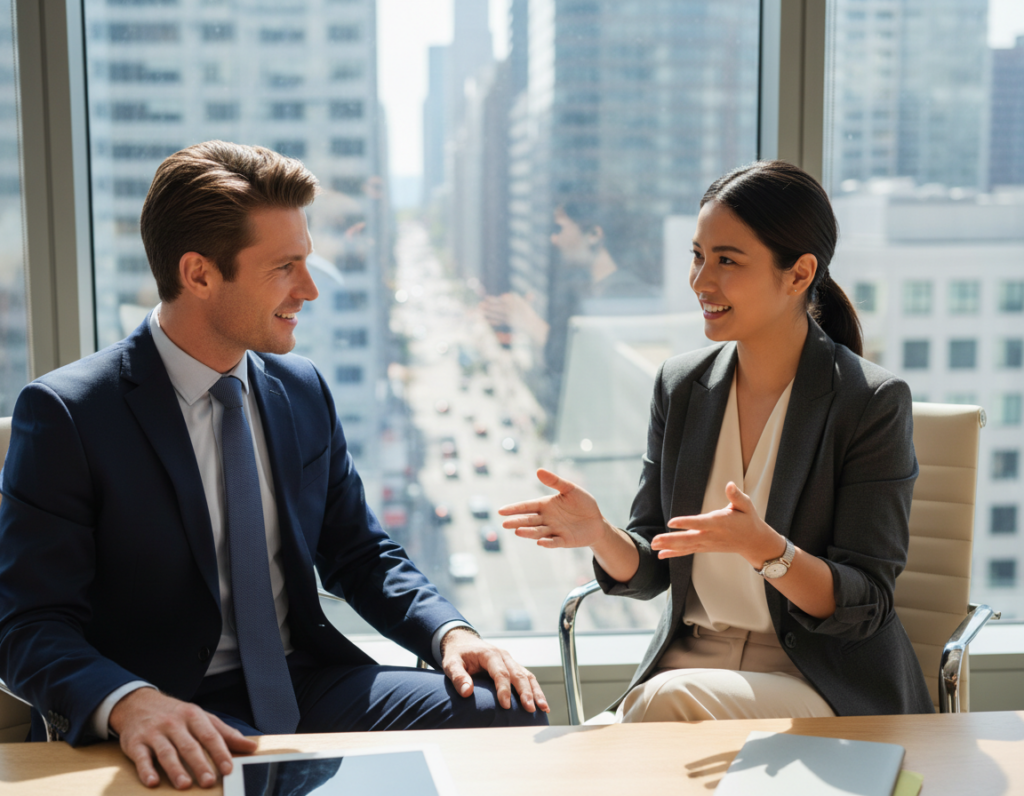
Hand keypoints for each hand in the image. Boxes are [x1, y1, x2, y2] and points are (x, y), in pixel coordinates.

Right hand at [109, 688, 257, 789]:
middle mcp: (174, 723)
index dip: (220, 752)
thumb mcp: (202, 718)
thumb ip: (225, 733)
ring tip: (185, 784)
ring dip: (175, 769)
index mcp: (193, 716)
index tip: (229, 768)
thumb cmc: (176, 715)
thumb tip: (251, 747)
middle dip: (200, 764)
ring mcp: (154, 733)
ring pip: (166, 752)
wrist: (138, 703)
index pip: (210, 735)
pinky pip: (141, 758)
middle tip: (209, 781)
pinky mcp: (135, 743)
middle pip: (189, 745)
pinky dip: (146, 770)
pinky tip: (152, 782)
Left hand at [440, 628, 549, 713]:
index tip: (506, 706)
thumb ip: (458, 676)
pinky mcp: (513, 668)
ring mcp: (510, 661)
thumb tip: (467, 692)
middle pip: (518, 674)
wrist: (463, 643)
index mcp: (489, 654)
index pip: (500, 672)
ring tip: (543, 708)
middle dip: (525, 692)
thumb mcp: (451, 663)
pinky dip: (536, 690)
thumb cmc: (457, 655)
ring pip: (527, 676)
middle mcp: (504, 656)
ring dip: (536, 692)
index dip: (504, 689)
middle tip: (530, 709)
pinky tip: (542, 704)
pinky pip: (527, 678)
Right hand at [498, 468, 611, 548]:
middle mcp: (546, 519)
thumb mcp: (570, 489)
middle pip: (529, 520)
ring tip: (518, 531)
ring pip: (538, 532)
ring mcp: (554, 530)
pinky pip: (555, 542)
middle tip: (504, 524)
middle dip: (517, 522)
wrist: (597, 521)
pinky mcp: (564, 541)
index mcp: (545, 505)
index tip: (501, 511)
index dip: (514, 508)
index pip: (527, 507)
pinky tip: (540, 542)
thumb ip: (555, 481)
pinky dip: (548, 542)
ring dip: (529, 532)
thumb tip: (538, 470)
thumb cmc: (582, 503)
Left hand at [654, 481, 784, 567]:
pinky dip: (674, 553)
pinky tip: (661, 555)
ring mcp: (707, 543)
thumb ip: (737, 496)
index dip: (686, 522)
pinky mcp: (705, 547)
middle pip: (688, 539)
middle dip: (671, 540)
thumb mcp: (746, 506)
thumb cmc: (748, 519)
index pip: (700, 523)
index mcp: (720, 523)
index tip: (672, 522)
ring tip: (653, 545)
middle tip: (655, 540)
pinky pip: (688, 551)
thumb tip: (730, 485)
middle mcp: (711, 535)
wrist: (753, 542)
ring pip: (686, 546)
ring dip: (668, 546)